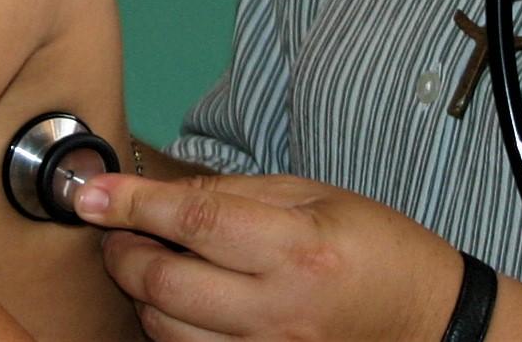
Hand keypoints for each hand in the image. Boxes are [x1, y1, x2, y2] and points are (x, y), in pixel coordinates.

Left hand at [74, 171, 460, 341]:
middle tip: (114, 228)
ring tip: (148, 263)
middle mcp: (278, 311)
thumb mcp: (315, 197)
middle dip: (124, 253)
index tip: (92, 193)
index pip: (193, 223)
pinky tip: (179, 303)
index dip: (133, 205)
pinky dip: (171, 330)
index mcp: (296, 249)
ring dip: (142, 295)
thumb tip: (163, 196)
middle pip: (165, 287)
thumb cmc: (376, 249)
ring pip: (167, 333)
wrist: (428, 321)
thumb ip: (235, 196)